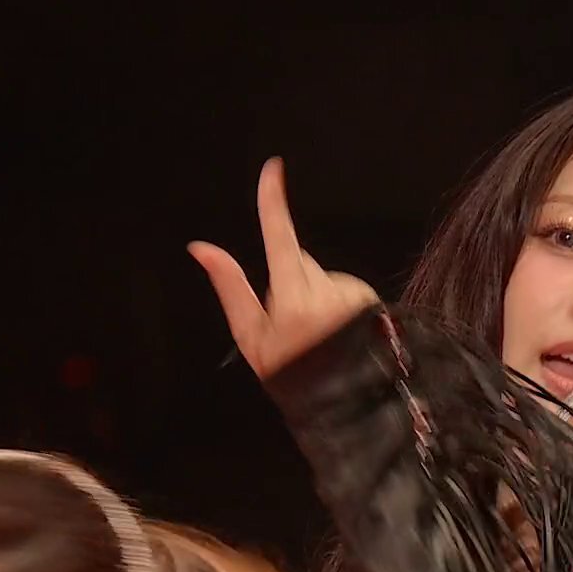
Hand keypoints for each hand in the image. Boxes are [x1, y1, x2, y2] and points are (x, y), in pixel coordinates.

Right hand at [188, 159, 379, 380]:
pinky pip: (344, 287)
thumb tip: (201, 248)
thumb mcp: (251, 337)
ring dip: (315, 294)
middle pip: (299, 259)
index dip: (273, 204)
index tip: (273, 169)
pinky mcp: (371, 300)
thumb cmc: (290, 373)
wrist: (342, 402)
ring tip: (318, 333)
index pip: (281, 241)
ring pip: (322, 274)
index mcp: (294, 302)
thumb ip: (229, 287)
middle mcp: (328, 293)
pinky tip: (337, 331)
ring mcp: (354, 296)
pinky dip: (337, 302)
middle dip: (290, 279)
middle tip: (291, 324)